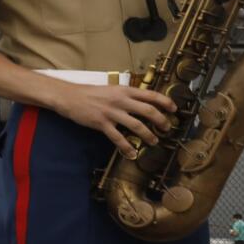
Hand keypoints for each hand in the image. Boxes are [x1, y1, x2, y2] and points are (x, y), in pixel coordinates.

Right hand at [50, 82, 176, 147]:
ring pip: (136, 125)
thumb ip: (126, 96)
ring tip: (153, 141)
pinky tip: (132, 153)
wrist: (69, 97)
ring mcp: (111, 112)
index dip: (165, 102)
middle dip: (161, 121)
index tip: (174, 109)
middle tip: (167, 128)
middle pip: (148, 111)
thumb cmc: (90, 93)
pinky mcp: (101, 124)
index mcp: (124, 90)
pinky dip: (126, 147)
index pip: (151, 95)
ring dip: (148, 135)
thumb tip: (142, 103)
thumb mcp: (111, 90)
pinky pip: (118, 138)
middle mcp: (120, 100)